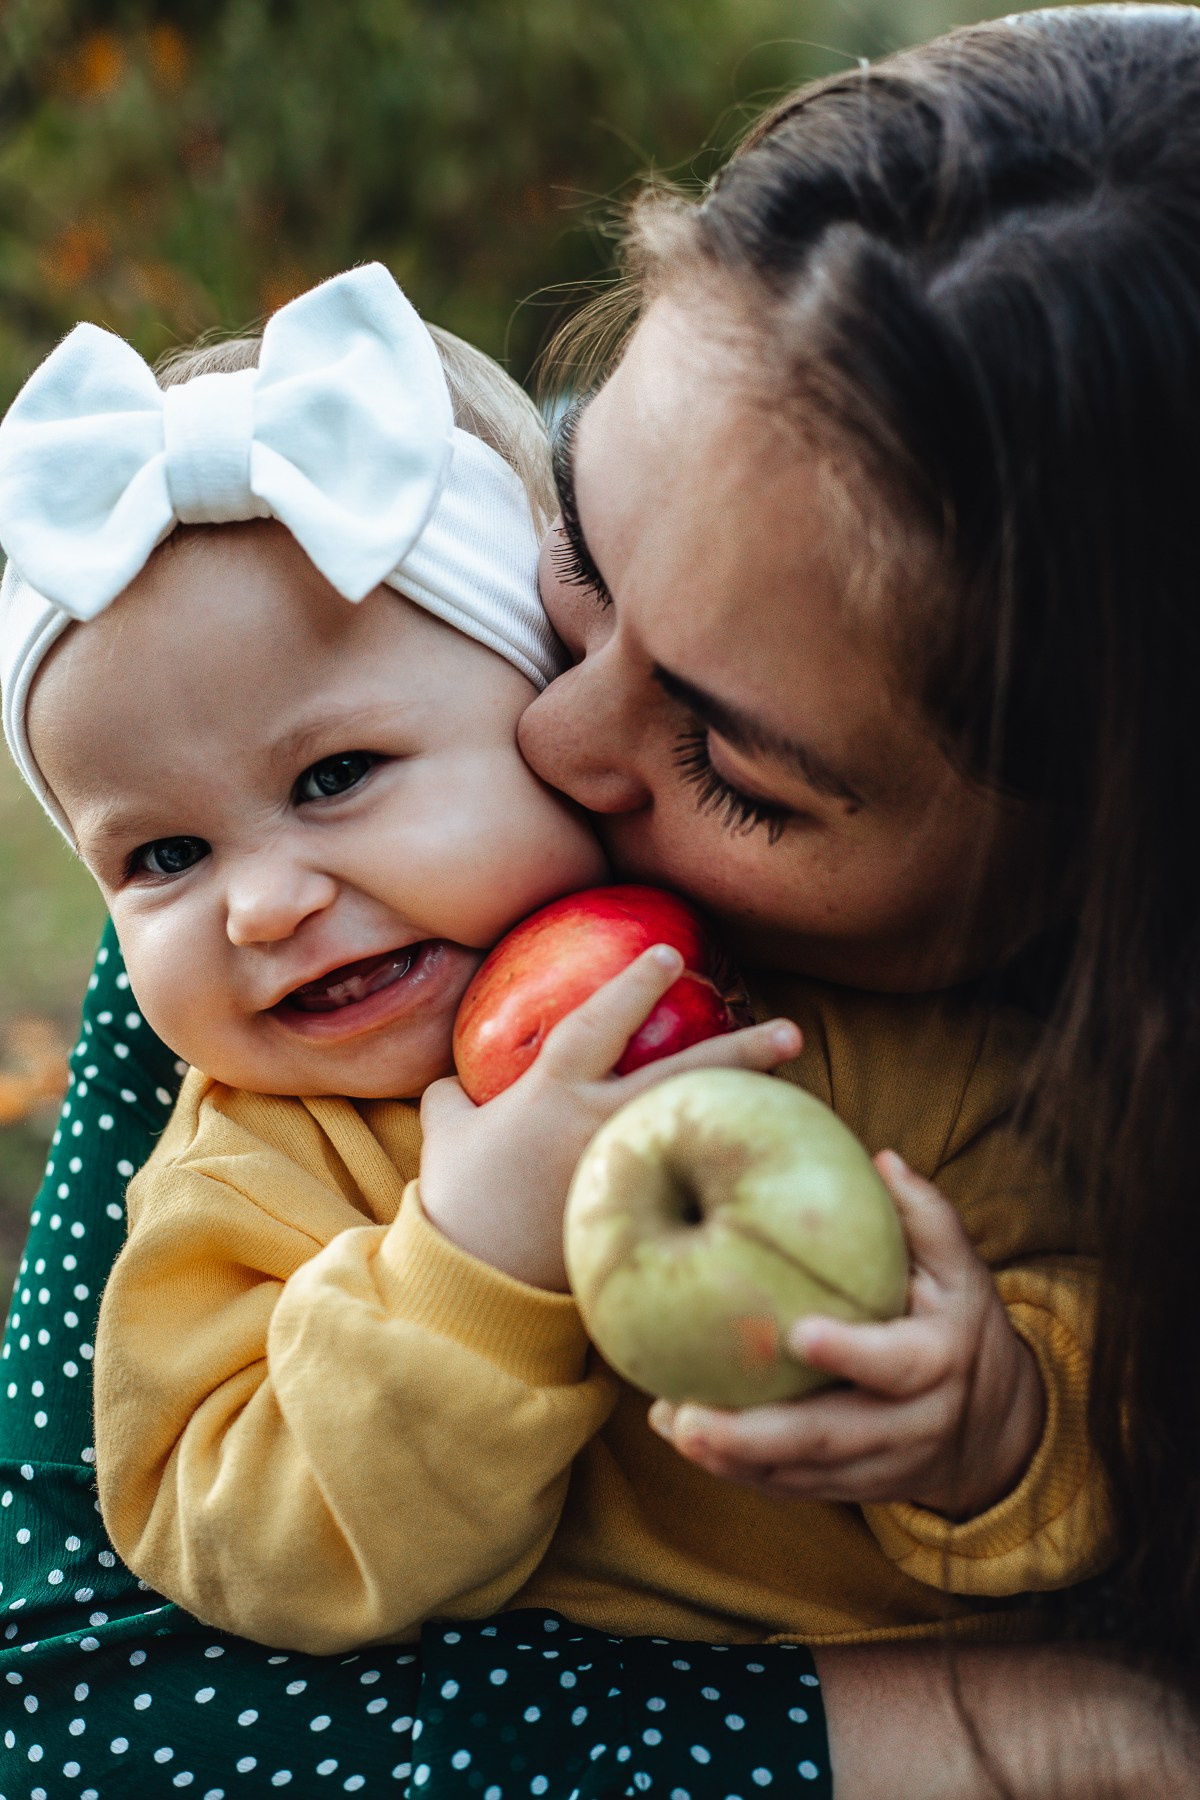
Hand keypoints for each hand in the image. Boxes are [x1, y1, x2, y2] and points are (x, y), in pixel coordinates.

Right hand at [418, 945, 801, 1291]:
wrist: (472, 1283)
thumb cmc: (458, 1202)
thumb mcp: (448, 1136)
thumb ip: (456, 1098)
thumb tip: (458, 1081)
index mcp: (553, 1095)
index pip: (600, 1023)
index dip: (634, 986)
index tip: (672, 956)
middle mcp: (599, 1128)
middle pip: (682, 1078)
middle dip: (737, 1051)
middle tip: (789, 1031)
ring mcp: (623, 1174)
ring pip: (697, 1129)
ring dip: (749, 1105)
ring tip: (799, 1091)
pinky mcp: (633, 1218)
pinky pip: (692, 1188)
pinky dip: (725, 1171)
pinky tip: (765, 1161)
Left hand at [648, 1151, 1045, 1520]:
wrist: (999, 1429)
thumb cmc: (962, 1325)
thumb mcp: (962, 1270)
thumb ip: (926, 1217)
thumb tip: (881, 1160)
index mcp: (938, 1362)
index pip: (895, 1364)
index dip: (851, 1354)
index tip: (798, 1335)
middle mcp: (911, 1424)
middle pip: (830, 1438)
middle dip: (756, 1435)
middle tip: (689, 1417)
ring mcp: (881, 1465)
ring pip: (803, 1472)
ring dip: (734, 1457)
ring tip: (672, 1425)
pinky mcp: (854, 1487)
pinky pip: (792, 1487)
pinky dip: (739, 1471)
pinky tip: (685, 1438)